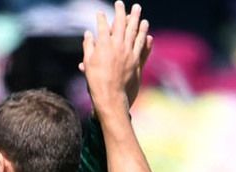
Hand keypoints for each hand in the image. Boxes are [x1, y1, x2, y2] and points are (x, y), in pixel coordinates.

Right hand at [81, 1, 150, 115]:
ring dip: (137, 21)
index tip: (100, 13)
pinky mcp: (137, 61)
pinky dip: (145, 38)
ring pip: (135, 32)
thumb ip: (88, 47)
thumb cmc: (96, 82)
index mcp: (105, 45)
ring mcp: (130, 53)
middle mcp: (119, 46)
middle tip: (121, 3)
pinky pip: (143, 47)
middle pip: (121, 24)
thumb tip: (88, 34)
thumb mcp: (88, 64)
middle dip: (121, 12)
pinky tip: (148, 33)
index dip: (101, 18)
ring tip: (138, 13)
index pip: (103, 26)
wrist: (111, 98)